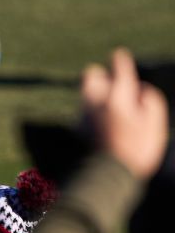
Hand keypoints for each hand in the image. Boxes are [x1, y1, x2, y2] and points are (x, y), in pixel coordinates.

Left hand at [81, 48, 168, 179]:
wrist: (109, 177)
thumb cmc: (137, 151)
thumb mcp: (155, 123)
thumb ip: (149, 100)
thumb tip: (139, 91)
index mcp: (118, 97)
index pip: (119, 68)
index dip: (121, 61)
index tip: (119, 55)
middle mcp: (96, 102)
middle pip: (91, 76)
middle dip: (100, 76)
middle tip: (112, 84)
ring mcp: (83, 115)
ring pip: (85, 94)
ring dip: (95, 95)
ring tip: (110, 106)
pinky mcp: (77, 129)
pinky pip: (84, 111)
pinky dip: (91, 112)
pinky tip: (102, 122)